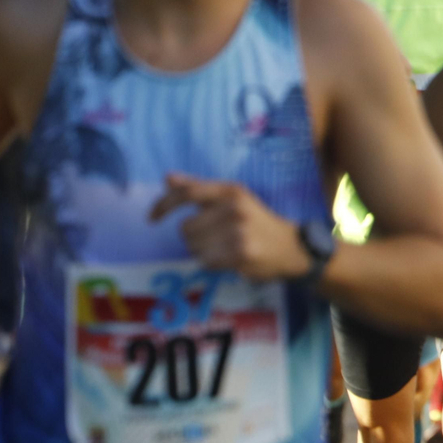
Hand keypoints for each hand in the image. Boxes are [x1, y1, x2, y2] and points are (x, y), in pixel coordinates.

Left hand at [149, 173, 309, 282]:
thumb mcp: (232, 199)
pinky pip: (206, 262)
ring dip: (204, 252)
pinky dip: (214, 264)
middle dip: (195, 237)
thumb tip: (167, 178)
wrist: (291, 247)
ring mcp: (238, 231)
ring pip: (194, 247)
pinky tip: (231, 259)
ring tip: (226, 248)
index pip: (187, 193)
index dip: (164, 205)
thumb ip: (198, 188)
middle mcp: (234, 207)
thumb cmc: (256, 222)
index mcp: (230, 190)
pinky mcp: (240, 253)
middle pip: (186, 229)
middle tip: (218, 238)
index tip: (151, 218)